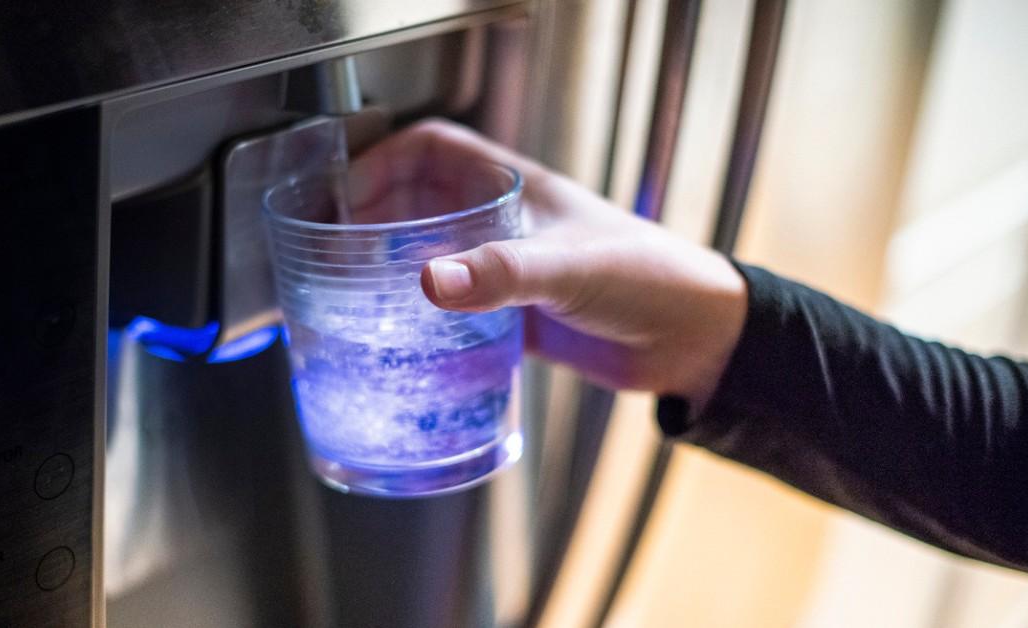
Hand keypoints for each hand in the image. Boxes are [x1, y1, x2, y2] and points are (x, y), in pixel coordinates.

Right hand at [348, 120, 747, 411]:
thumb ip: (499, 274)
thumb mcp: (568, 266)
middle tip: (334, 253)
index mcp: (512, 189)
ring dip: (393, 271)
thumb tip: (429, 282)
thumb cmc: (650, 277)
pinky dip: (424, 318)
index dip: (383, 162)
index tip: (345, 196)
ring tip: (352, 297)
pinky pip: (454, 308)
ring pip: (432, 256)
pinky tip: (404, 341)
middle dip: (372, 220)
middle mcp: (503, 224)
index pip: (432, 150)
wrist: (694, 339)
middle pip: (419, 203)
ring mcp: (506, 270)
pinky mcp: (514, 316)